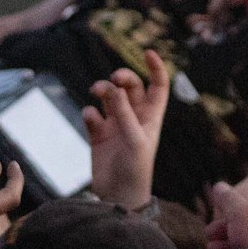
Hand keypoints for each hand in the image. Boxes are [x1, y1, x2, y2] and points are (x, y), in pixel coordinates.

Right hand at [84, 49, 170, 209]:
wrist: (118, 197)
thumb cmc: (135, 170)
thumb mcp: (134, 140)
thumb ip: (124, 113)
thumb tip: (112, 88)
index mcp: (151, 117)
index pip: (158, 86)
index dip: (155, 67)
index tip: (147, 52)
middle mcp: (134, 118)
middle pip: (130, 86)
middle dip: (122, 78)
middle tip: (113, 81)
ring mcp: (116, 126)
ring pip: (108, 97)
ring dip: (102, 90)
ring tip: (96, 92)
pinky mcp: (98, 136)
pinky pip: (92, 116)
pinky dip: (89, 113)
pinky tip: (90, 119)